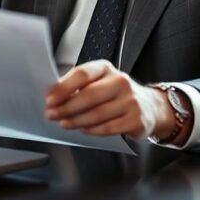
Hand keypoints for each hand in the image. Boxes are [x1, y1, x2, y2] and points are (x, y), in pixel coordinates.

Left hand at [45, 60, 169, 138]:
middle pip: (89, 95)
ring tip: (64, 123)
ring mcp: (131, 101)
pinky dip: (92, 130)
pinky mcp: (136, 119)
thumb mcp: (99, 82)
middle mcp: (121, 81)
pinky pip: (108, 128)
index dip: (63, 87)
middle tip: (52, 115)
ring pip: (97, 114)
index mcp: (106, 68)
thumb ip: (78, 86)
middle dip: (66, 107)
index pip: (82, 74)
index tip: (49, 99)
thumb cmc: (115, 94)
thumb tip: (52, 95)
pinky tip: (83, 129)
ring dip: (76, 120)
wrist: (150, 107)